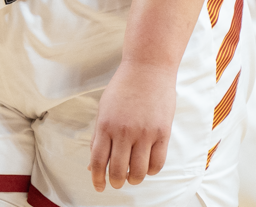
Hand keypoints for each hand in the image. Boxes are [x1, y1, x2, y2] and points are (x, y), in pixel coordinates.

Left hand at [88, 60, 176, 191]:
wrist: (148, 67)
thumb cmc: (124, 87)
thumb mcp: (104, 109)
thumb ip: (99, 137)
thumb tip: (93, 165)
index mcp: (106, 125)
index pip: (98, 162)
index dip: (97, 179)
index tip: (99, 186)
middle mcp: (124, 131)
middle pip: (118, 171)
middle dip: (116, 182)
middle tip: (118, 182)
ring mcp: (145, 133)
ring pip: (139, 172)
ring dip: (135, 179)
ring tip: (133, 175)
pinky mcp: (162, 132)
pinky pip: (158, 163)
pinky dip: (152, 170)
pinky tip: (148, 166)